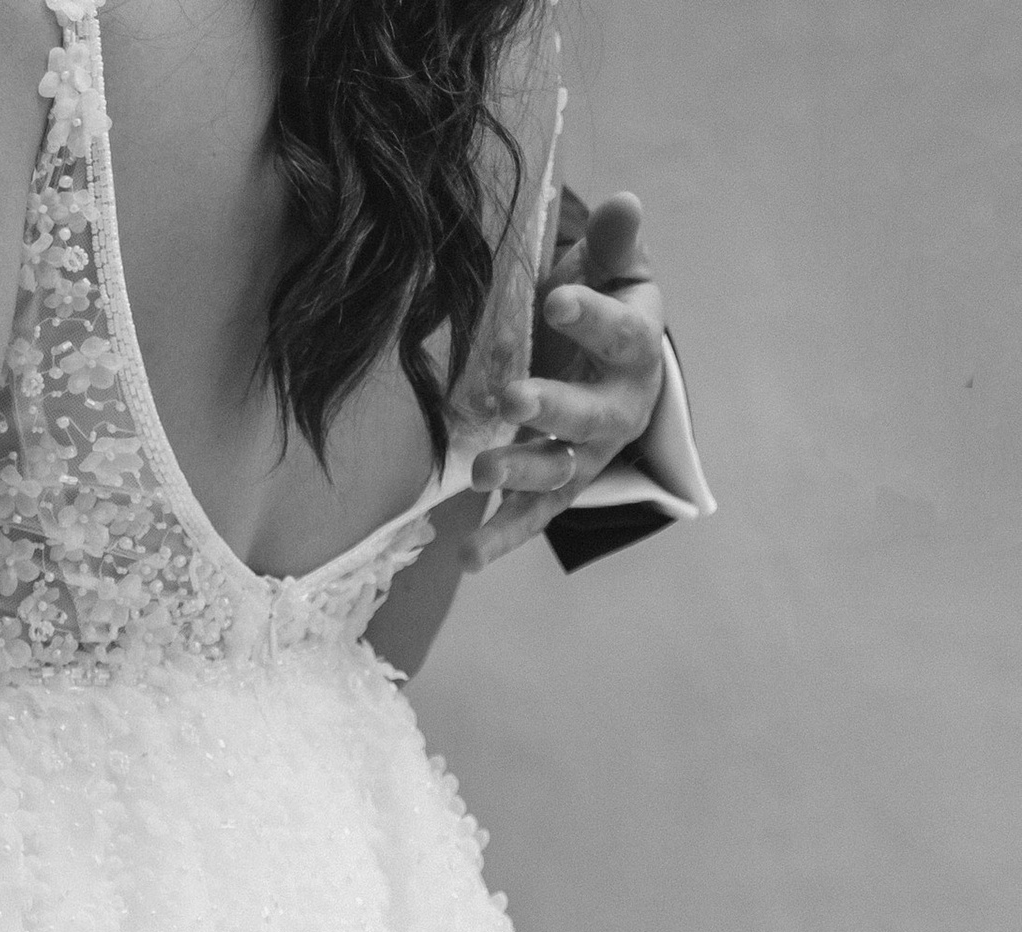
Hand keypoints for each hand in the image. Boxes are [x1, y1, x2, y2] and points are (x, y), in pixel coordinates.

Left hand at [465, 193, 667, 570]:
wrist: (611, 366)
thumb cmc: (605, 305)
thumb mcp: (612, 269)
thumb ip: (614, 244)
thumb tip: (624, 202)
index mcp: (636, 348)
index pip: (621, 333)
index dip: (591, 320)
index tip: (555, 300)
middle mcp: (619, 409)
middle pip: (589, 415)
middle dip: (552, 408)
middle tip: (512, 397)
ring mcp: (589, 455)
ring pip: (559, 471)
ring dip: (520, 473)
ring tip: (480, 473)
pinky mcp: (560, 487)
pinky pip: (534, 517)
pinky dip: (504, 538)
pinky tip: (469, 556)